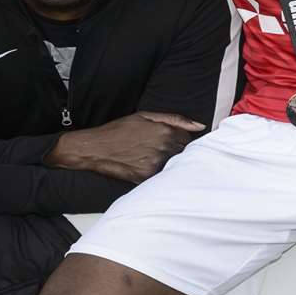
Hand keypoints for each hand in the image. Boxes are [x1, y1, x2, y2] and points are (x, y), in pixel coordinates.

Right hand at [45, 111, 204, 182]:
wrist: (95, 148)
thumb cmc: (119, 130)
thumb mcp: (145, 116)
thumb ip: (175, 119)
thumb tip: (200, 126)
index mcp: (165, 131)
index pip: (188, 138)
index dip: (180, 139)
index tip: (170, 140)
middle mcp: (163, 148)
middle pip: (183, 152)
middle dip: (176, 151)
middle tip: (158, 150)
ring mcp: (155, 164)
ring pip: (173, 165)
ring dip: (167, 163)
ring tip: (149, 157)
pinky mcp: (147, 177)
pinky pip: (161, 176)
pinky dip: (157, 172)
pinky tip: (144, 166)